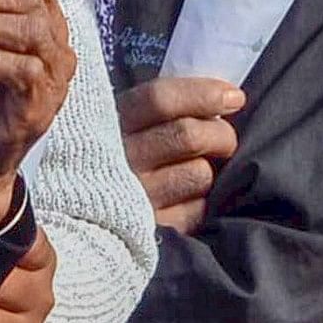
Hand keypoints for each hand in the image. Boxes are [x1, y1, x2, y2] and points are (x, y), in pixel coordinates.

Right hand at [118, 76, 245, 230]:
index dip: (204, 94)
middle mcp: (118, 159)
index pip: (159, 99)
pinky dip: (201, 203)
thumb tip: (223, 96)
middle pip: (188, 135)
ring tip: (198, 172)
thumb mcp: (125, 125)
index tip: (233, 98)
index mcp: (109, 124)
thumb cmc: (123, 157)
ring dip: (209, 170)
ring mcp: (134, 196)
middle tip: (223, 140)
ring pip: (199, 173)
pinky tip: (187, 199)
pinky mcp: (152, 228)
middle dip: (220, 134)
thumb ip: (161, 109)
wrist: (90, 215)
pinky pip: (198, 209)